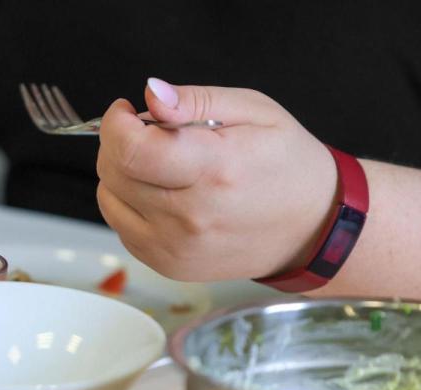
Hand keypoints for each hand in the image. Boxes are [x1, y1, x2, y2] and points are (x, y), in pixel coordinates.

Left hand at [96, 78, 338, 281]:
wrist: (311, 228)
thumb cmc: (287, 165)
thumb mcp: (255, 111)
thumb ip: (195, 100)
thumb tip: (150, 94)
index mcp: (214, 170)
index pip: (130, 150)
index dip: (116, 124)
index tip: (127, 112)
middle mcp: (190, 216)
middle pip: (113, 172)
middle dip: (119, 142)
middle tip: (150, 134)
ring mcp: (176, 247)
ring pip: (109, 200)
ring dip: (121, 174)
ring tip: (159, 165)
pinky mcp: (168, 265)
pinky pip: (121, 226)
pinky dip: (130, 204)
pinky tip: (163, 193)